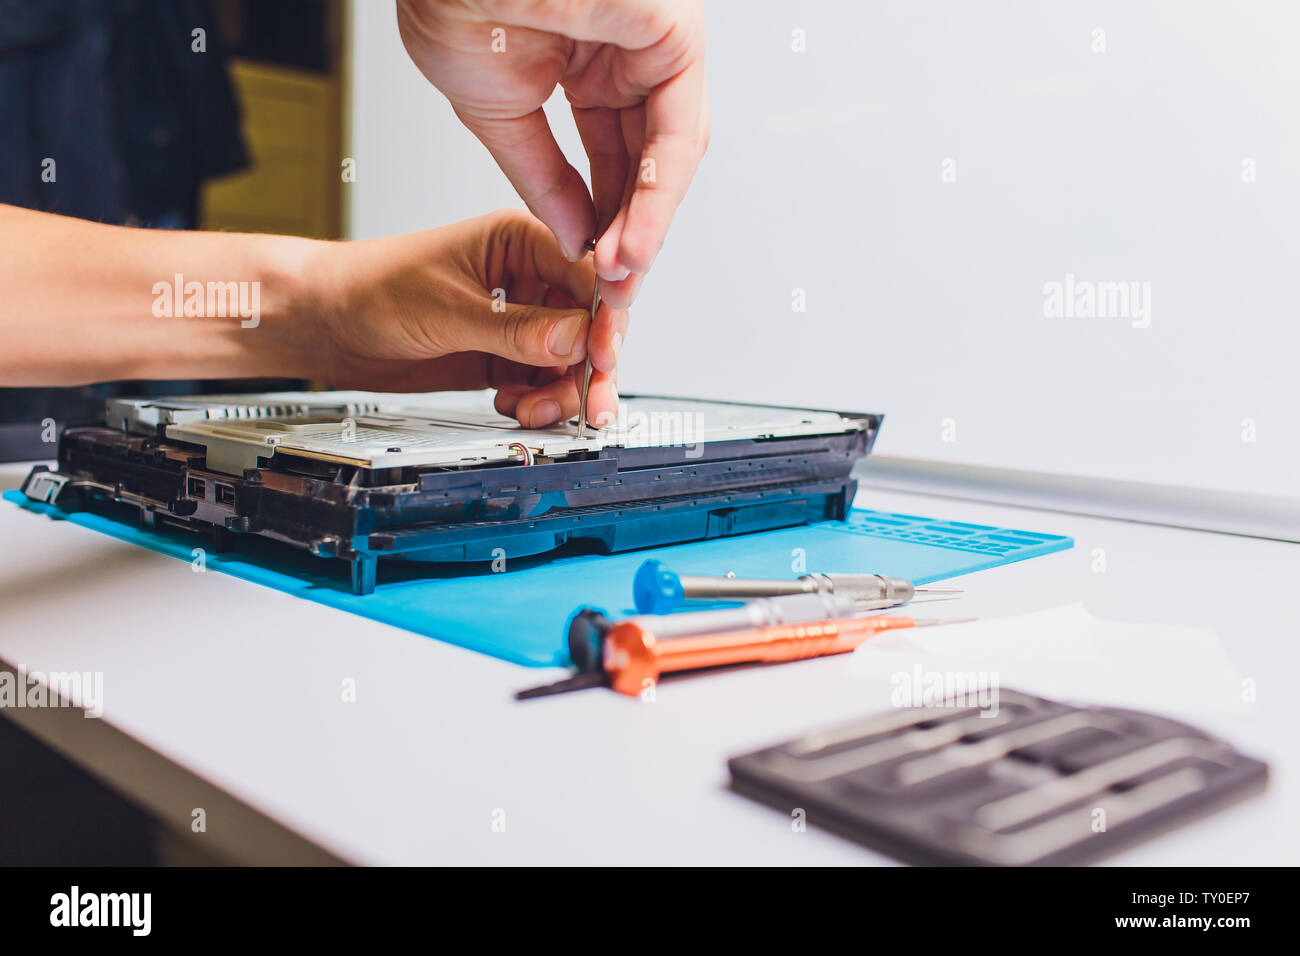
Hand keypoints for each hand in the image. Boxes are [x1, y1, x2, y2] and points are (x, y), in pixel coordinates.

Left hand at [304, 208, 624, 428]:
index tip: (604, 355)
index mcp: (520, 240)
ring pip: (571, 361)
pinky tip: (515, 406)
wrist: (327, 324)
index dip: (605, 318)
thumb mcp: (449, 309)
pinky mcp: (505, 355)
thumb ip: (517, 329)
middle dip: (591, 368)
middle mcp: (529, 278)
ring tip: (536, 411)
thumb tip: (577, 339)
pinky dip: (538, 401)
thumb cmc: (372, 289)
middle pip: (589, 325)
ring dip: (562, 393)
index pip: (588, 276)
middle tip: (589, 404)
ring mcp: (519, 320)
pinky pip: (544, 382)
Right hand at [397, 0, 708, 307]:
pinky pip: (677, 132)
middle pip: (646, 161)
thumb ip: (542, 178)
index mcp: (590, 61)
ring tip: (619, 277)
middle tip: (613, 289)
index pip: (612, 156)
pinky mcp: (674, 35)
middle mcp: (631, 52)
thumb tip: (573, 236)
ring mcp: (656, 42)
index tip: (591, 270)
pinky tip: (633, 242)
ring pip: (668, 154)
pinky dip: (656, 195)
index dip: (603, 219)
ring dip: (644, 226)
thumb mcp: (498, 113)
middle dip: (630, 232)